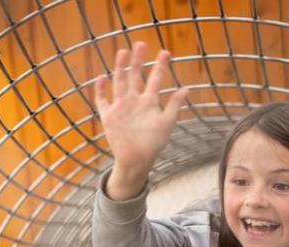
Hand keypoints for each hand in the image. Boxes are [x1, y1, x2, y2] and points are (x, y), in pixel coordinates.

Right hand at [94, 42, 188, 199]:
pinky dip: (101, 90)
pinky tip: (101, 78)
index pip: (155, 79)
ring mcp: (120, 107)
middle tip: (140, 44)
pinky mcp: (108, 116)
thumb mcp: (167, 122)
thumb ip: (174, 104)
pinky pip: (102, 101)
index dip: (160, 66)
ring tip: (122, 52)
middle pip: (135, 76)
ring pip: (119, 82)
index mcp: (149, 101)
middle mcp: (134, 100)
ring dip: (120, 68)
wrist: (137, 160)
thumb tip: (187, 88)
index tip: (166, 52)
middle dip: (138, 60)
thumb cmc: (153, 143)